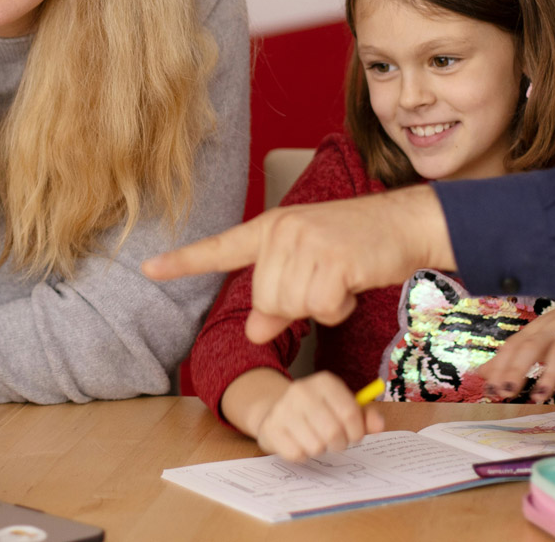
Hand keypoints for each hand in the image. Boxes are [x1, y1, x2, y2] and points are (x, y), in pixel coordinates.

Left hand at [143, 184, 455, 343]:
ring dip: (321, 306)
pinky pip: (321, 307)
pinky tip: (353, 282)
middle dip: (297, 306)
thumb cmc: (359, 247)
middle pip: (266, 300)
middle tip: (327, 280)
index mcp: (271, 228)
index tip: (148, 269)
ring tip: (341, 278)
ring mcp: (306, 240)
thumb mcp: (312, 269)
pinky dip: (339, 307)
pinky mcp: (332, 257)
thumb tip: (253, 332)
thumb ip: (279, 300)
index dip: (183, 262)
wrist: (406, 222)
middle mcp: (282, 229)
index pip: (220, 248)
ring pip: (291, 306)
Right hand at [253, 372, 386, 462]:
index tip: (354, 435)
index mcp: (325, 382)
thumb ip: (365, 416)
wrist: (277, 410)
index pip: (351, 413)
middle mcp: (302, 391)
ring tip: (316, 440)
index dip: (357, 432)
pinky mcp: (271, 428)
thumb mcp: (343, 406)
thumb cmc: (319, 411)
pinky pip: (297, 454)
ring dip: (320, 449)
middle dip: (339, 444)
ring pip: (315, 446)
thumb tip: (378, 426)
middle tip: (336, 442)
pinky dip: (302, 455)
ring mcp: (283, 409)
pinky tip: (300, 443)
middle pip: (333, 433)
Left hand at [473, 305, 554, 401]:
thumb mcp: (539, 338)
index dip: (500, 367)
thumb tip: (482, 374)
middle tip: (506, 392)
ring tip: (538, 397)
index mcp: (536, 329)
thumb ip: (512, 356)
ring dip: (549, 375)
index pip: (512, 346)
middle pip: (531, 347)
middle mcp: (552, 328)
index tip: (490, 390)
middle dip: (516, 368)